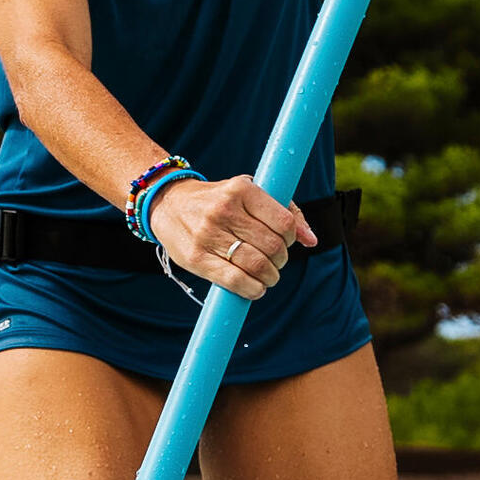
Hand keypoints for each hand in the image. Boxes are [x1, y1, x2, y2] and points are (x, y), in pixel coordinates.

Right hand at [148, 173, 312, 301]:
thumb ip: (284, 212)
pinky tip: (255, 287)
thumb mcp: (249, 194)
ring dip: (270, 277)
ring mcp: (208, 234)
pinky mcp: (196, 258)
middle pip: (273, 247)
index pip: (284, 222)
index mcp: (241, 190)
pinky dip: (253, 290)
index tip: (285, 242)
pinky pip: (236, 281)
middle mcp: (224, 210)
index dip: (291, 238)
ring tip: (266, 275)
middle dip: (281, 260)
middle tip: (275, 262)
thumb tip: (311, 240)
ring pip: (257, 265)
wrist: (168, 204)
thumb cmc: (219, 201)